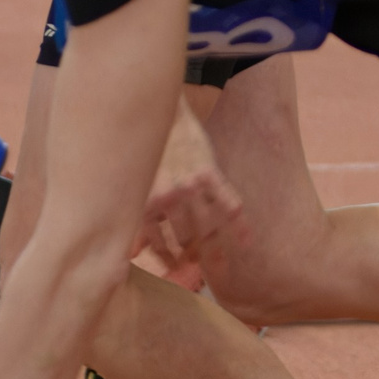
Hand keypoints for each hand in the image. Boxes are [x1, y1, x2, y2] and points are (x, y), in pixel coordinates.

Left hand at [136, 97, 247, 275]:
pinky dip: (239, 226)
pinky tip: (245, 243)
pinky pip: (229, 205)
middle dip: (189, 255)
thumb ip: (137, 215)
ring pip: (206, 228)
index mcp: (145, 200)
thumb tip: (133, 252)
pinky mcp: (210, 173)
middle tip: (194, 264)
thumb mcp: (135, 183)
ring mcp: (192, 185)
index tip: (173, 268)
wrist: (160, 109)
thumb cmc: (144, 149)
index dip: (166, 259)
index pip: (158, 243)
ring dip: (211, 248)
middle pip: (184, 239)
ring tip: (216, 262)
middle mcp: (168, 196)